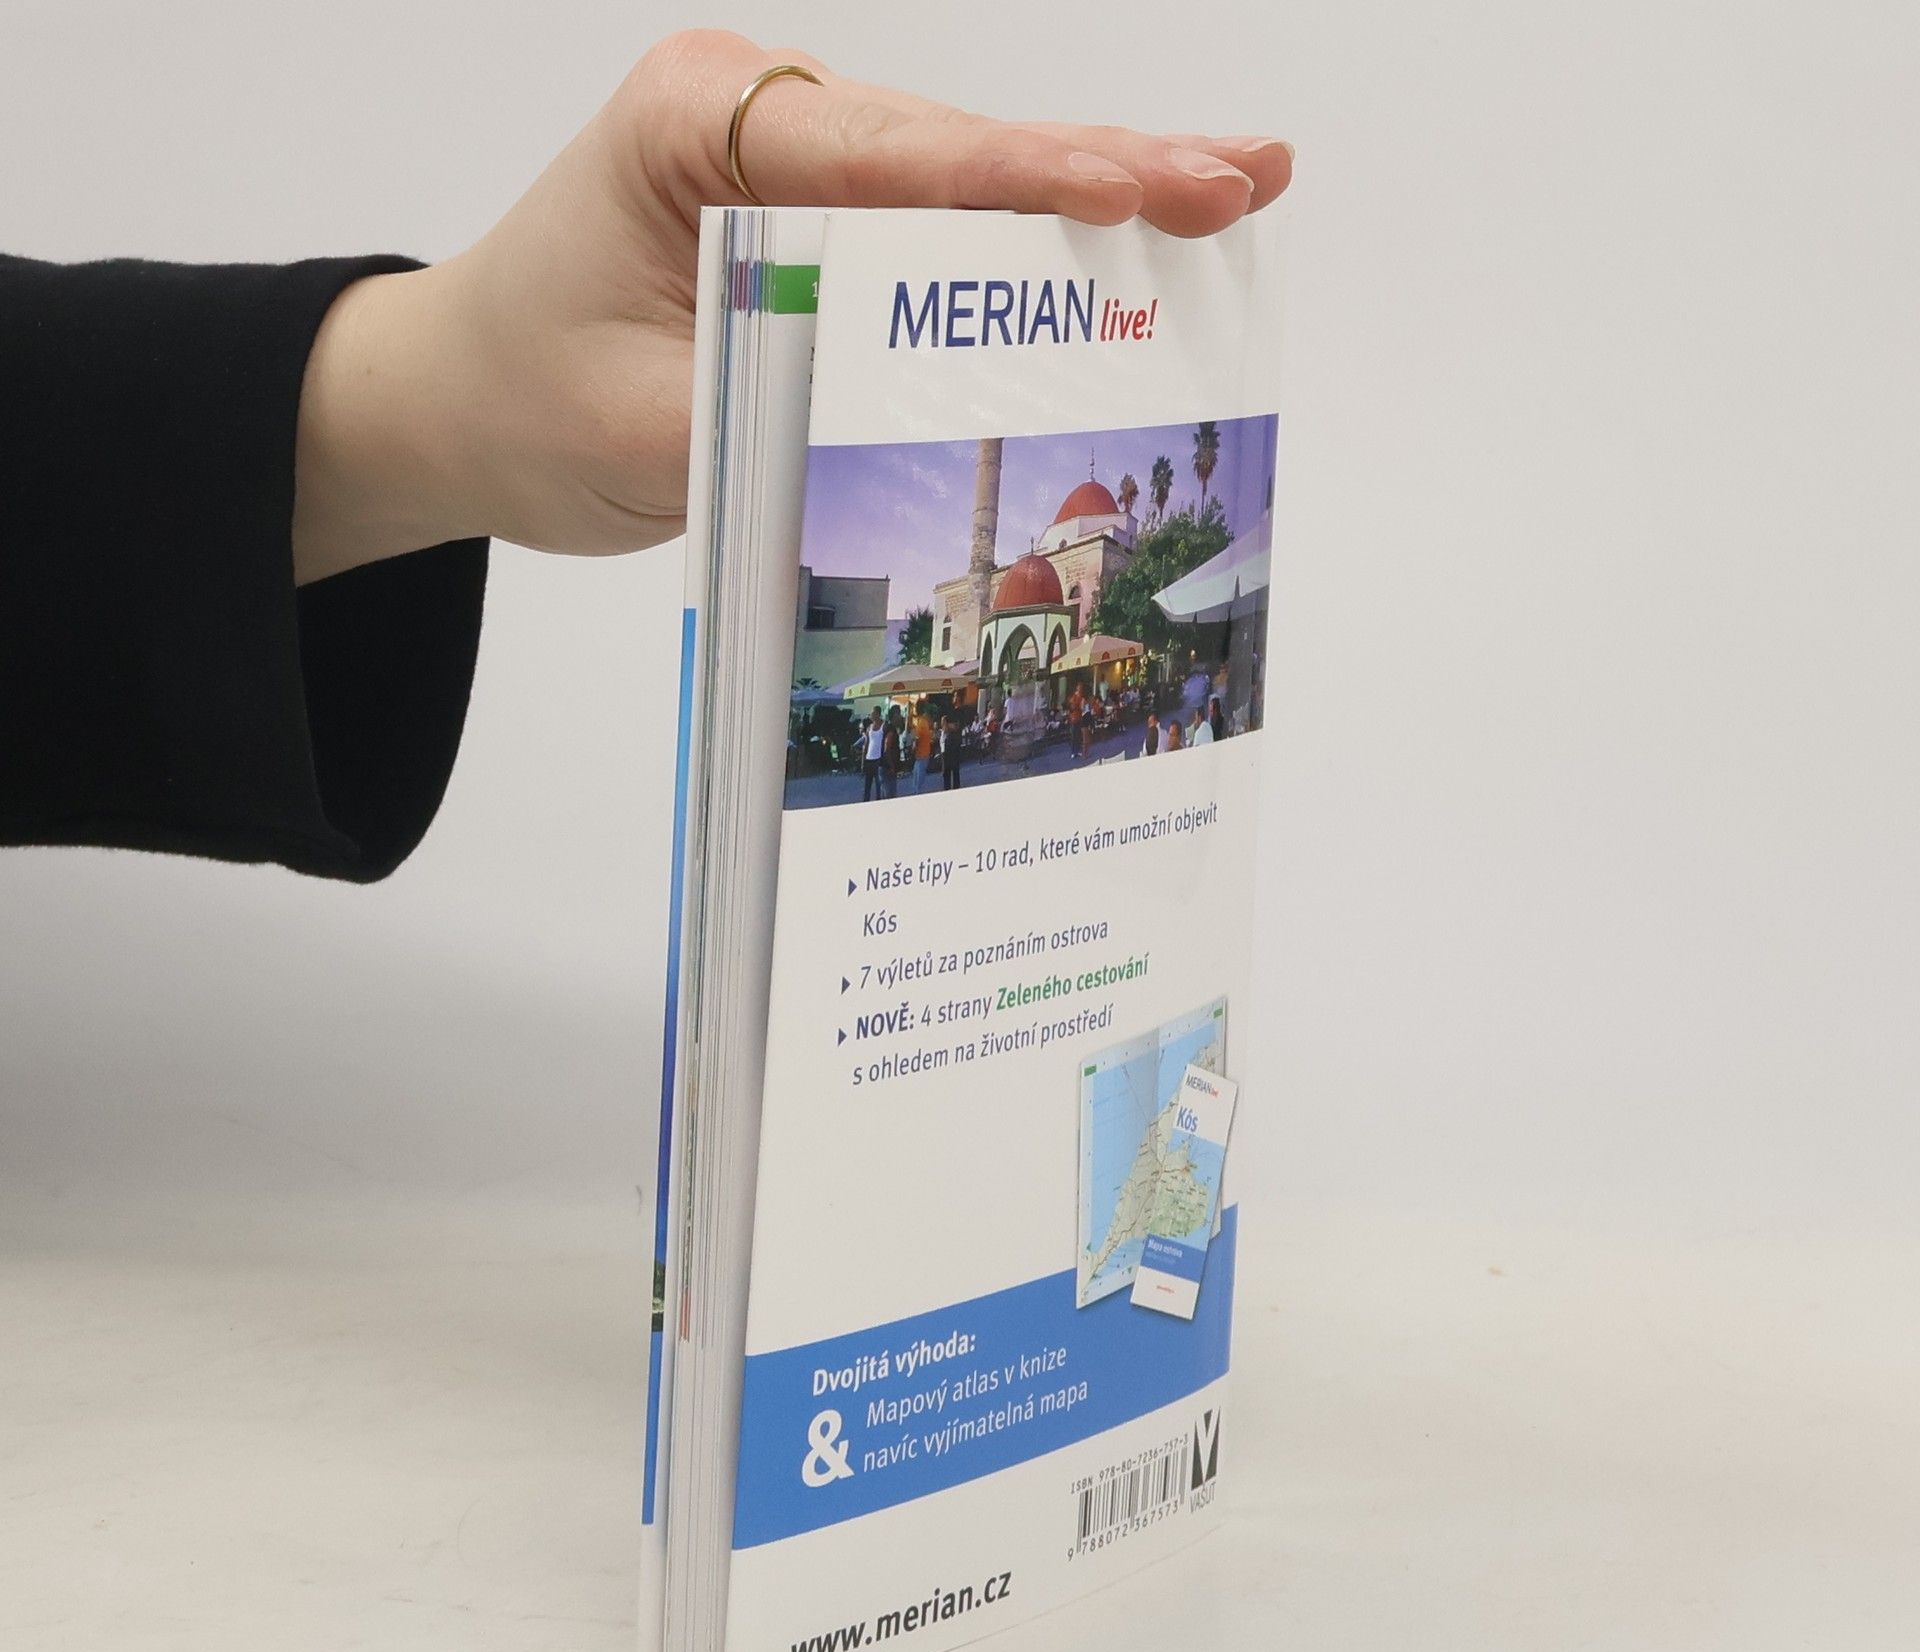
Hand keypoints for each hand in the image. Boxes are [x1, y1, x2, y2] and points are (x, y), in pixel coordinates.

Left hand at [292, 30, 1292, 583]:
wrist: (462, 403)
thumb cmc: (521, 392)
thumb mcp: (640, 427)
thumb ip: (777, 416)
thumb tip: (910, 427)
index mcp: (696, 125)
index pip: (886, 153)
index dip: (1017, 181)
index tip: (1130, 189)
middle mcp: (760, 122)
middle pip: (956, 147)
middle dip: (1103, 166)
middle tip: (1243, 177)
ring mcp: (798, 171)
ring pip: (969, 183)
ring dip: (1097, 197)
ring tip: (1230, 193)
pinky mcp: (820, 230)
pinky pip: (942, 238)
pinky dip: (1037, 252)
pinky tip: (1132, 242)